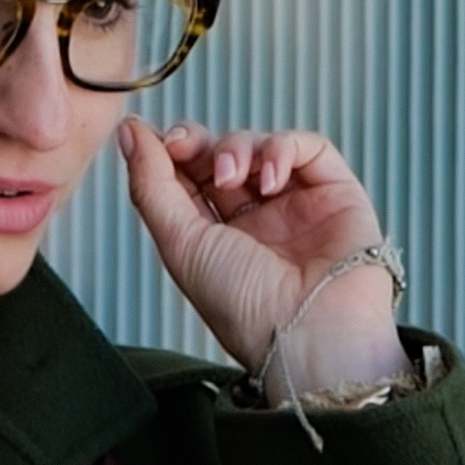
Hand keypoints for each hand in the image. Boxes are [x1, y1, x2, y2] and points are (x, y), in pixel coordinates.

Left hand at [120, 119, 406, 400]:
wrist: (309, 331)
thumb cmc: (244, 306)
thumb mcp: (180, 245)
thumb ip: (152, 187)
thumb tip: (129, 133)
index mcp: (215, 240)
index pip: (188, 180)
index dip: (171, 153)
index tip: (155, 141)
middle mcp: (255, 221)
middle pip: (221, 156)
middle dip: (200, 144)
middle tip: (186, 145)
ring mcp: (295, 206)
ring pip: (260, 147)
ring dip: (237, 149)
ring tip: (233, 178)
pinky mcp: (335, 193)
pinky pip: (309, 147)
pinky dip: (283, 149)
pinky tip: (271, 180)